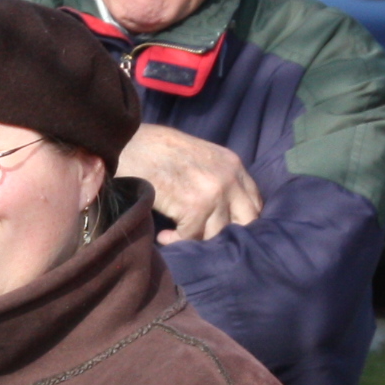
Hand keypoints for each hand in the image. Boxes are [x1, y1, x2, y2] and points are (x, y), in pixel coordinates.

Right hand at [119, 124, 262, 241]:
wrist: (128, 143)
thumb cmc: (156, 149)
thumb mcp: (199, 157)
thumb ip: (217, 178)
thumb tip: (224, 212)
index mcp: (233, 164)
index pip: (255, 204)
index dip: (241, 221)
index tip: (224, 230)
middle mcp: (230, 178)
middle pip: (247, 222)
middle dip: (228, 235)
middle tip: (205, 239)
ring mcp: (214, 193)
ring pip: (219, 234)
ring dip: (197, 240)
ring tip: (177, 236)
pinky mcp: (194, 206)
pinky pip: (193, 237)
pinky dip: (177, 241)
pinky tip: (164, 235)